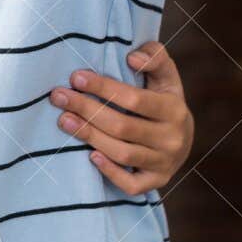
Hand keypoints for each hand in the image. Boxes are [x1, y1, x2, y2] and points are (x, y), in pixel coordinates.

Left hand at [50, 41, 193, 194]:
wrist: (182, 137)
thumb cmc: (163, 97)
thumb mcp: (165, 74)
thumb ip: (154, 57)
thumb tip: (133, 58)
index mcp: (174, 109)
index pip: (134, 99)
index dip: (104, 88)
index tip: (76, 77)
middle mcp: (172, 139)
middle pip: (122, 127)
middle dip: (87, 110)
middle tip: (59, 97)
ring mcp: (164, 164)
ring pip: (122, 154)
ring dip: (90, 137)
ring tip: (64, 120)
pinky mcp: (156, 182)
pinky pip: (131, 185)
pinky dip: (110, 172)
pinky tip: (90, 155)